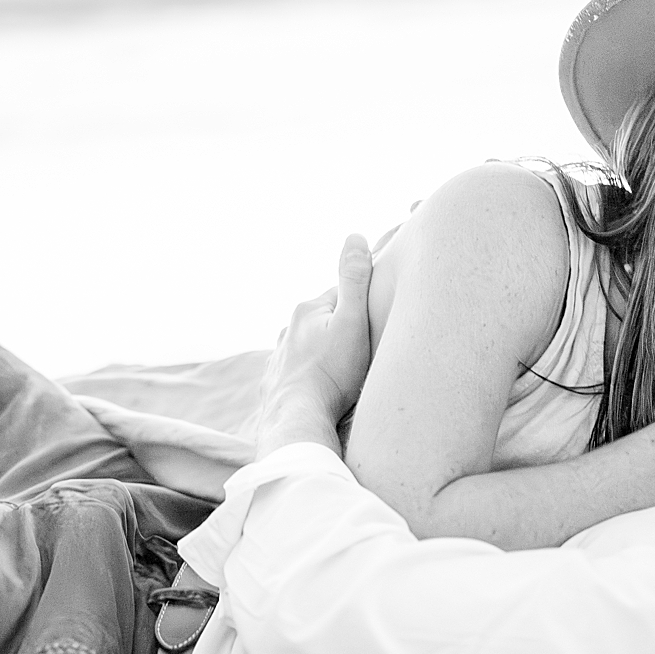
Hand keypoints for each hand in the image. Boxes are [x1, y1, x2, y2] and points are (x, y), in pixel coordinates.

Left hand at [256, 234, 373, 459]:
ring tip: (346, 373)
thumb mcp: (353, 321)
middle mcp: (288, 330)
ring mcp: (280, 357)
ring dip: (327, 355)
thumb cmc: (332, 372)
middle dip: (344, 332)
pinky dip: (313, 377)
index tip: (377, 321)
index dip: (362, 307)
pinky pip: (300, 373)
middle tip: (365, 351)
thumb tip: (354, 236)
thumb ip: (354, 280)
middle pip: (325, 322)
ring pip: (311, 348)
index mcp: (307, 310)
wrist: (298, 418)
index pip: (342, 297)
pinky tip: (324, 389)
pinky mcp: (277, 384)